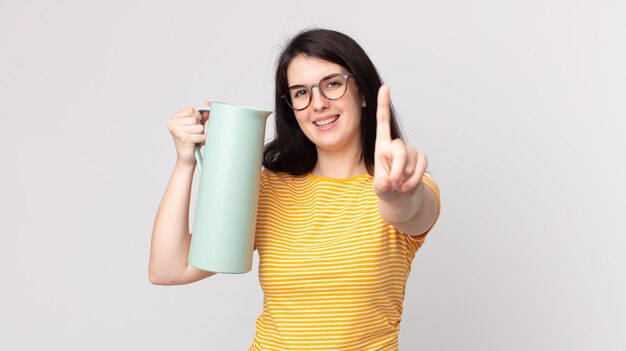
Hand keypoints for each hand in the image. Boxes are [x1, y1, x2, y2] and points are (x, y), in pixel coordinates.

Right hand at [166, 101, 210, 165]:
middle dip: (199, 127)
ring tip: (195, 139)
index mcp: (174, 118)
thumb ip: (202, 114)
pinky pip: (200, 135)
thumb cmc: (191, 141)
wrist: (187, 158)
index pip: (191, 110)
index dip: (197, 117)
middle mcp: (173, 123)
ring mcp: (177, 131)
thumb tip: (208, 103)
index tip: (194, 125)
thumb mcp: (196, 125)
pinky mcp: (183, 138)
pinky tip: (197, 143)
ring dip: (200, 134)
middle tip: (194, 134)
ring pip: (199, 127)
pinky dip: (202, 140)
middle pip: (195, 119)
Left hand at [373, 86, 427, 202]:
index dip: (383, 105)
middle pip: (400, 150)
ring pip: (411, 160)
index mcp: (381, 146)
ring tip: (398, 186)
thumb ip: (381, 185)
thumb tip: (387, 181)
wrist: (399, 196)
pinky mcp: (420, 158)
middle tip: (393, 184)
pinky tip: (407, 185)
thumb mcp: (379, 188)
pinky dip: (414, 179)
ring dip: (405, 177)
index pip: (382, 122)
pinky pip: (421, 165)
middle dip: (397, 168)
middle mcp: (395, 144)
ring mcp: (410, 150)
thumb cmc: (386, 187)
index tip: (385, 87)